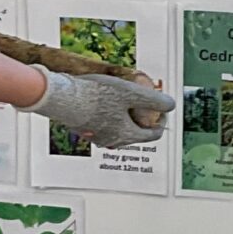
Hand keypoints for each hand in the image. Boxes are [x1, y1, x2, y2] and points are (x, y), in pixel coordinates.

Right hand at [34, 68, 175, 147]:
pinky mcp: (83, 128)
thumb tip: (171, 105)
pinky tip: (104, 100)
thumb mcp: (131, 93)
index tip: (161, 109)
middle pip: (135, 133)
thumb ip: (155, 100)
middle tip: (143, 102)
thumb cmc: (95, 96)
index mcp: (126, 135)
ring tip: (124, 100)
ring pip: (118, 130)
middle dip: (142, 118)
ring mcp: (95, 136)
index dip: (161, 121)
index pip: (152, 135)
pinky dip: (109, 115)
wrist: (61, 96)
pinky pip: (102, 125)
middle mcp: (111, 140)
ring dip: (125, 117)